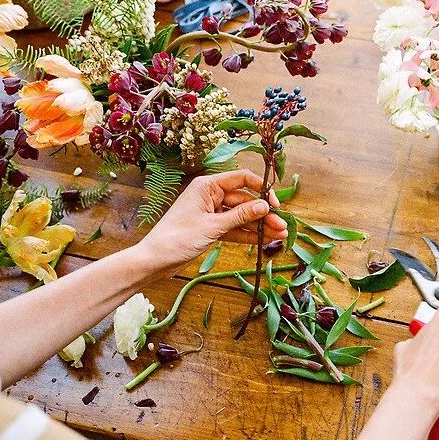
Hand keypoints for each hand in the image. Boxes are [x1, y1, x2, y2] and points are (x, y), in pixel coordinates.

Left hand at [135, 170, 288, 276]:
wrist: (155, 260)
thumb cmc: (178, 238)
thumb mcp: (213, 226)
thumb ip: (240, 215)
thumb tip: (265, 206)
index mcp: (207, 186)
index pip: (241, 179)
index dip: (261, 189)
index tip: (275, 203)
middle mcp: (211, 196)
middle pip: (245, 201)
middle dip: (264, 214)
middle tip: (283, 226)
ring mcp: (211, 213)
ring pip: (242, 216)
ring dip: (260, 226)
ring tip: (280, 235)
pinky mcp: (211, 228)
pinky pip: (235, 228)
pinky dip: (248, 234)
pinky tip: (265, 240)